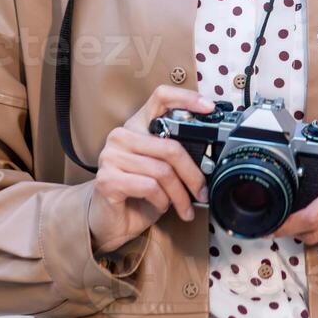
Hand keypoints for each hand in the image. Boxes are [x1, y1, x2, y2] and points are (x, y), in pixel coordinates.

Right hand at [89, 85, 213, 254]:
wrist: (109, 220)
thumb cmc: (139, 193)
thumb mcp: (160, 169)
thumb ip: (175, 156)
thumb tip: (209, 159)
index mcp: (137, 125)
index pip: (161, 97)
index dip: (187, 99)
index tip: (209, 107)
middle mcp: (122, 136)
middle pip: (171, 147)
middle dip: (193, 174)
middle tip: (202, 190)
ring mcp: (111, 156)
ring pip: (162, 171)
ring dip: (180, 195)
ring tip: (184, 206)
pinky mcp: (107, 179)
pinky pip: (149, 186)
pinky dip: (162, 201)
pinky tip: (161, 206)